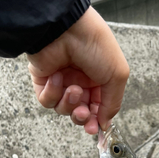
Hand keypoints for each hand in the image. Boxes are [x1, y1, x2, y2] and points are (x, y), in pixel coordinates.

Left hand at [27, 7, 128, 133]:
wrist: (65, 27)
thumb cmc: (94, 44)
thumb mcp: (116, 75)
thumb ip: (113, 103)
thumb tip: (106, 123)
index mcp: (99, 79)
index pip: (98, 108)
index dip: (97, 121)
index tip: (98, 130)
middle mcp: (80, 81)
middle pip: (80, 113)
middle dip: (83, 117)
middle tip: (84, 114)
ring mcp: (61, 81)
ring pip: (63, 109)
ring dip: (69, 103)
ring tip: (72, 89)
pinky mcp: (43, 80)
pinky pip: (46, 100)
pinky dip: (52, 93)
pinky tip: (57, 78)